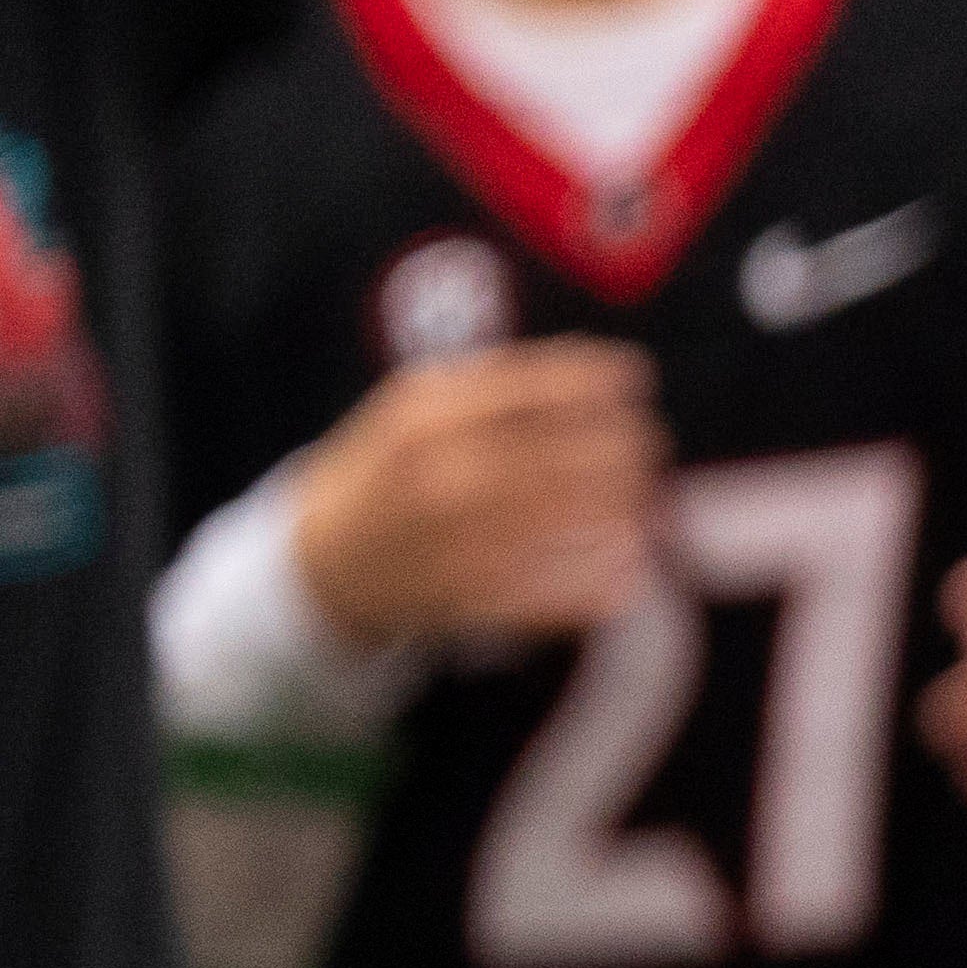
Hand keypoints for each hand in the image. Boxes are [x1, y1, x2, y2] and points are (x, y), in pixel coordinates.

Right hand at [288, 340, 651, 648]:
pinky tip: (629, 565)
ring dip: (631, 504)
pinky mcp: (476, 600)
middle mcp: (447, 473)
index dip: (608, 381)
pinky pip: (570, 594)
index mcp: (429, 415)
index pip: (548, 386)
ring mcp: (461, 539)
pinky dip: (611, 579)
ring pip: (590, 517)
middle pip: (585, 451)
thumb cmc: (391, 468)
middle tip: (645, 446)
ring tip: (637, 498)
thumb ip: (502, 380)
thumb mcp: (416, 405)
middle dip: (632, 446)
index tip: (635, 382)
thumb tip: (609, 367)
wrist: (321, 562)